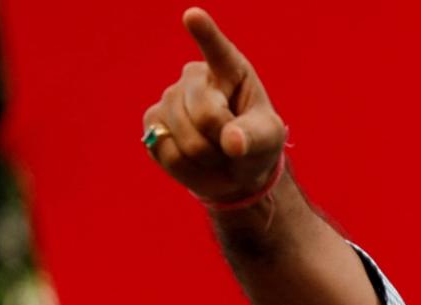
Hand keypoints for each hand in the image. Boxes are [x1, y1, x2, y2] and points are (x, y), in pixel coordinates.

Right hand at [142, 7, 285, 202]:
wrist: (235, 171)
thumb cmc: (256, 144)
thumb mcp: (268, 139)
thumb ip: (253, 138)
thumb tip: (231, 142)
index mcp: (229, 69)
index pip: (217, 50)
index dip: (205, 33)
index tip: (193, 16)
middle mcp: (194, 77)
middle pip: (205, 115)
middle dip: (223, 142)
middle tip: (233, 145)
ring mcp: (168, 98)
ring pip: (185, 139)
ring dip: (207, 158)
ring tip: (217, 153)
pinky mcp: (152, 123)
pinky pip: (167, 153)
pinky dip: (188, 169)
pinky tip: (197, 161)